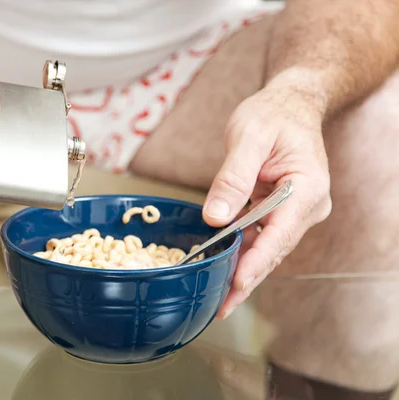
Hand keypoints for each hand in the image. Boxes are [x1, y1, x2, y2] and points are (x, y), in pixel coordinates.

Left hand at [203, 81, 332, 318]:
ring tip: (219, 298)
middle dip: (247, 278)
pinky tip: (223, 269)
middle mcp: (306, 206)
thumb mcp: (249, 136)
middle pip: (274, 249)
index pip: (280, 232)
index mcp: (307, 187)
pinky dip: (242, 253)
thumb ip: (233, 177)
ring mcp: (296, 211)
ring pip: (267, 248)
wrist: (291, 105)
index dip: (257, 260)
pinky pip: (261, 236)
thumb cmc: (273, 114)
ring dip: (243, 271)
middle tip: (221, 306)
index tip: (238, 283)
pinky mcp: (281, 211)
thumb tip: (216, 217)